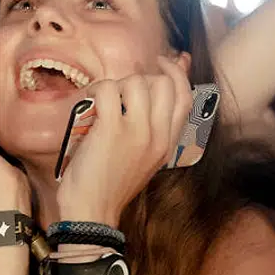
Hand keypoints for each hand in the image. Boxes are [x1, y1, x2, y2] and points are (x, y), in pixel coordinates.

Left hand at [55, 60, 191, 224]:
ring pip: (135, 81)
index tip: (161, 61)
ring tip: (101, 104)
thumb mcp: (143, 159)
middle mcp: (158, 136)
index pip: (185, 97)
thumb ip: (152, 128)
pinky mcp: (112, 129)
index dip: (176, 72)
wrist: (92, 213)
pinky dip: (95, 91)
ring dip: (114, 85)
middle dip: (140, 78)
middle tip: (120, 92)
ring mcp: (137, 131)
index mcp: (168, 144)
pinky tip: (88, 106)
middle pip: (163, 83)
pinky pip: (108, 90)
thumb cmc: (110, 185)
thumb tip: (152, 98)